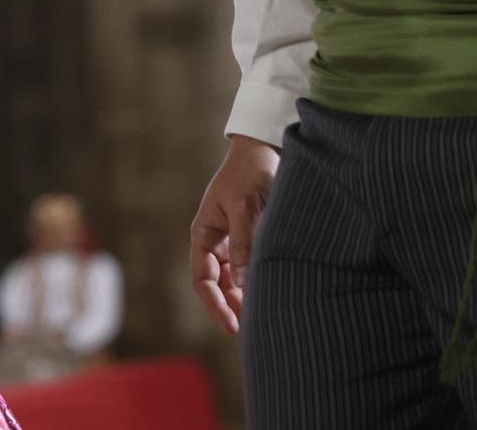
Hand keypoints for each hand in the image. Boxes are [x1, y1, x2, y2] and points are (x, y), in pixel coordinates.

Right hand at [189, 134, 279, 335]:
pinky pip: (252, 266)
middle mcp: (216, 241)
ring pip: (237, 279)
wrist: (265, 148)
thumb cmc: (250, 175)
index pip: (203, 280)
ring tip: (265, 314)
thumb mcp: (246, 210)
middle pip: (220, 285)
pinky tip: (273, 291)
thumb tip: (244, 287)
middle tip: (253, 328)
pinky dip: (259, 280)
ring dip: (247, 296)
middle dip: (233, 306)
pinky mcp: (253, 237)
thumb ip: (244, 247)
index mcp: (204, 234)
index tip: (232, 325)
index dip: (215, 305)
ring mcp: (234, 239)